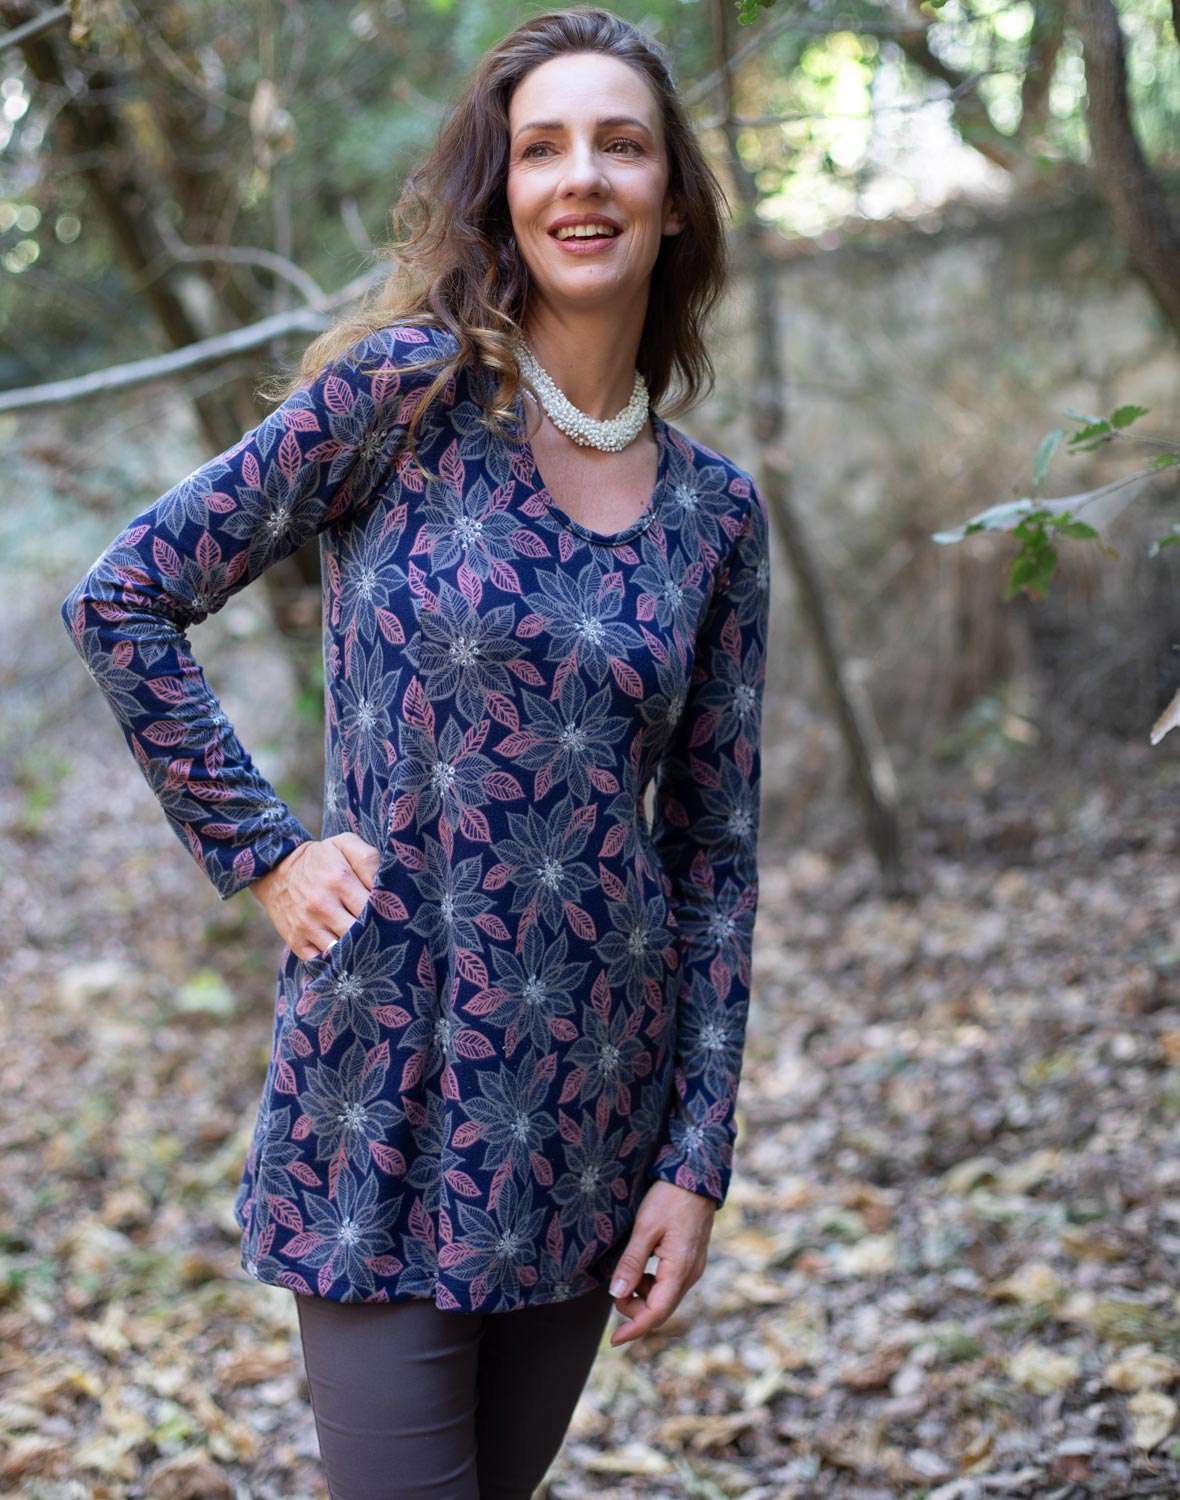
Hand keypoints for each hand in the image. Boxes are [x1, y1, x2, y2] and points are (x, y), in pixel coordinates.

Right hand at [249, 833, 380, 961]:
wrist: (274, 868)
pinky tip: (345, 955)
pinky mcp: (296, 941)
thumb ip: (368, 859)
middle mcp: (322, 905)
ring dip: (356, 951)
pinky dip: (335, 962)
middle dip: (374, 935)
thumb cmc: (320, 858)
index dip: (386, 914)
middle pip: (359, 932)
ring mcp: (307, 925)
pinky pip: (321, 961)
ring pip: (342, 950)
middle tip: (385, 935)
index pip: (373, 907)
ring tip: (367, 946)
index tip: (391, 916)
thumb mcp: (344, 844)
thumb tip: (385, 883)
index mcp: (339, 879)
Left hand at [607, 1179, 717, 1345]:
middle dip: (636, 1309)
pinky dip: (652, 1285)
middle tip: (615, 1293)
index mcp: (680, 1270)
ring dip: (643, 1296)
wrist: (697, 1176)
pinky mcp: (691, 1260)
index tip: (614, 1340)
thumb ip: (632, 1262)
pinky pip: (670, 1284)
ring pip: (665, 1297)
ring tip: (627, 1276)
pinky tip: (641, 1268)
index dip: (634, 1328)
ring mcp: (693, 1268)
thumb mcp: (645, 1228)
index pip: (657, 1313)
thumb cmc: (670, 1198)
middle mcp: (691, 1274)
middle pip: (661, 1308)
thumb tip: (616, 1294)